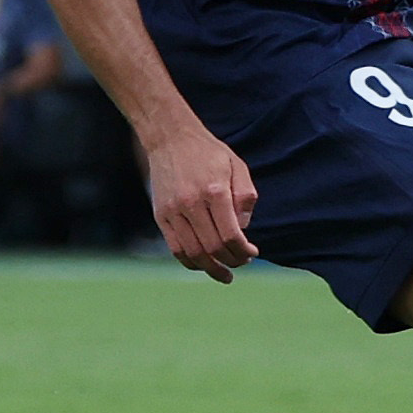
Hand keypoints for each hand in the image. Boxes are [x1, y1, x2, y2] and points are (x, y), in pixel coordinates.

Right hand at [144, 121, 258, 280]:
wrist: (170, 138)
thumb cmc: (209, 153)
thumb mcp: (238, 166)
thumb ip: (245, 197)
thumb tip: (243, 229)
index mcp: (214, 191)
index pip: (230, 235)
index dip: (243, 251)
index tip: (252, 253)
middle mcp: (191, 203)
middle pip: (212, 248)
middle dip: (231, 261)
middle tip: (242, 262)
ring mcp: (173, 211)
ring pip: (193, 253)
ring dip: (211, 269)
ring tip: (224, 273)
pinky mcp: (160, 215)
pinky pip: (175, 248)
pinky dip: (190, 261)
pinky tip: (203, 265)